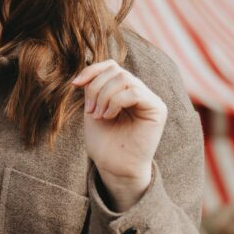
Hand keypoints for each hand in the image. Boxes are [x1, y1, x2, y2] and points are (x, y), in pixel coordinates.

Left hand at [72, 60, 166, 209]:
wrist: (114, 167)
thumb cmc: (104, 142)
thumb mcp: (93, 107)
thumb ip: (94, 87)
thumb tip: (87, 69)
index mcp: (125, 90)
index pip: (111, 66)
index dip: (92, 70)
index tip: (75, 84)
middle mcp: (140, 91)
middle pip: (116, 71)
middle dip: (96, 88)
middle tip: (90, 111)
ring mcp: (150, 99)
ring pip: (124, 79)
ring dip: (104, 96)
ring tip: (98, 115)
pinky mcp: (157, 109)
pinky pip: (135, 92)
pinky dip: (116, 102)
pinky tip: (108, 117)